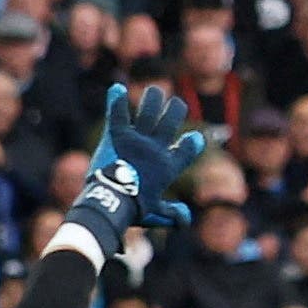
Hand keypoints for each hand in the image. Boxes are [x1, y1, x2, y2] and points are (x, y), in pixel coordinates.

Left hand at [83, 82, 204, 230]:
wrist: (112, 201)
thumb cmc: (134, 210)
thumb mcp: (156, 214)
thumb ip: (172, 215)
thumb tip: (186, 219)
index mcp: (167, 167)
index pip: (187, 150)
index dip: (192, 143)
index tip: (195, 138)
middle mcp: (155, 149)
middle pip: (170, 121)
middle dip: (175, 111)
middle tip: (176, 105)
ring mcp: (137, 140)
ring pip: (149, 111)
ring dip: (153, 99)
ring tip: (154, 92)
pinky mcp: (117, 134)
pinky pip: (119, 113)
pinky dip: (117, 100)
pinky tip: (116, 88)